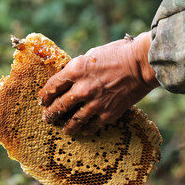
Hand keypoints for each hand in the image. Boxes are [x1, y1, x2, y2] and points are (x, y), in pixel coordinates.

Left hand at [39, 32, 159, 135]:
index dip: (45, 95)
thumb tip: (72, 78)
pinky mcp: (108, 113)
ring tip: (64, 130)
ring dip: (67, 126)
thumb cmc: (119, 53)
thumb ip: (80, 68)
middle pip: (59, 105)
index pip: (52, 85)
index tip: (42, 100)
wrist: (142, 64)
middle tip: (47, 117)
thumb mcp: (92, 54)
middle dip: (51, 113)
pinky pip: (92, 125)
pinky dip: (86, 129)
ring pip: (73, 120)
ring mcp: (94, 103)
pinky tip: (84, 131)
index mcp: (75, 70)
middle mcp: (81, 88)